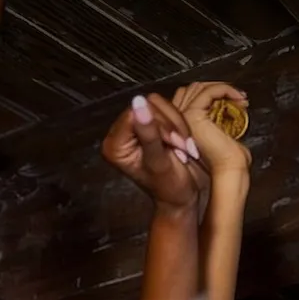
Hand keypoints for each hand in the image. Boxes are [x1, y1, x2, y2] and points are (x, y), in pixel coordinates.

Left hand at [102, 93, 201, 208]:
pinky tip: (182, 141)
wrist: (181, 197)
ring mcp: (136, 127)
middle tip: (182, 148)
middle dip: (170, 126)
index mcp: (115, 144)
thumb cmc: (170, 188)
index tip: (176, 144)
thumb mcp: (159, 162)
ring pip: (158, 104)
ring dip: (176, 125)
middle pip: (147, 105)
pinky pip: (165, 108)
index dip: (159, 123)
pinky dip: (179, 123)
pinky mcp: (150, 124)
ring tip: (183, 146)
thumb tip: (138, 102)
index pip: (134, 113)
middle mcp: (121, 133)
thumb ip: (149, 134)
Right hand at [170, 81, 250, 181]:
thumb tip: (230, 105)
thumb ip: (219, 120)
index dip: (213, 93)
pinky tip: (238, 97)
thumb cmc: (228, 160)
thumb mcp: (222, 134)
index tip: (233, 99)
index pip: (191, 97)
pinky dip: (225, 89)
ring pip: (199, 88)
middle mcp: (178, 120)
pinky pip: (208, 92)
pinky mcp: (192, 115)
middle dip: (217, 88)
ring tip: (240, 98)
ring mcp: (182, 117)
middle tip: (238, 97)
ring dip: (222, 88)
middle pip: (193, 89)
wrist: (229, 170)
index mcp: (183, 125)